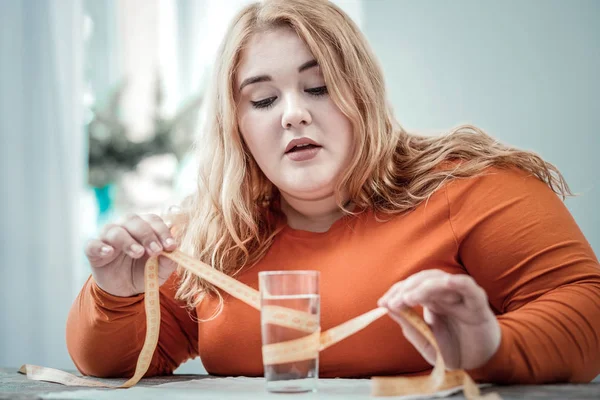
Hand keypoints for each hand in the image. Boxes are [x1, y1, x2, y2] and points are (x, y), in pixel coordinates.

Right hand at [84, 213, 178, 296]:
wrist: (124, 290)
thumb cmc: (144, 272)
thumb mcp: (160, 270)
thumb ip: (168, 261)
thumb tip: (173, 252)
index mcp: (144, 226)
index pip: (153, 220)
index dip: (162, 231)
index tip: (171, 246)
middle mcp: (125, 226)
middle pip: (134, 220)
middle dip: (147, 235)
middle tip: (156, 250)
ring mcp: (107, 237)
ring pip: (115, 230)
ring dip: (128, 241)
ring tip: (138, 253)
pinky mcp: (93, 250)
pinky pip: (93, 244)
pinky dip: (100, 247)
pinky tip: (108, 252)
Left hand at [378, 270, 500, 369]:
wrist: (479, 365)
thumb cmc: (452, 350)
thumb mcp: (425, 341)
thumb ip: (409, 326)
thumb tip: (388, 308)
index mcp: (432, 301)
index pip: (412, 287)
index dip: (396, 292)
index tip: (382, 303)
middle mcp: (445, 295)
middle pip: (424, 279)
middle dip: (405, 288)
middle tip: (393, 302)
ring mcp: (461, 298)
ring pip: (441, 280)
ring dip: (423, 286)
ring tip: (408, 298)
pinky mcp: (478, 305)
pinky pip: (469, 287)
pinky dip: (458, 282)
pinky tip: (445, 283)